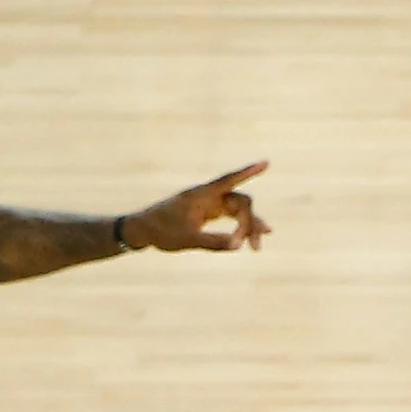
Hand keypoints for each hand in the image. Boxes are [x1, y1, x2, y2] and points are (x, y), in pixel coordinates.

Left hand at [122, 163, 269, 252]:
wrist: (144, 230)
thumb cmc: (162, 231)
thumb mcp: (187, 239)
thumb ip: (212, 242)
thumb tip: (237, 246)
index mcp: (202, 195)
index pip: (229, 180)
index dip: (248, 172)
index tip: (266, 163)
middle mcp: (209, 196)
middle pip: (240, 202)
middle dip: (250, 223)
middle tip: (254, 248)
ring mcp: (210, 203)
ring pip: (238, 211)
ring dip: (248, 228)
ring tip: (257, 248)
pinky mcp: (209, 212)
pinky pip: (231, 217)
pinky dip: (241, 227)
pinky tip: (252, 238)